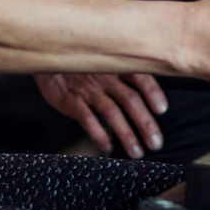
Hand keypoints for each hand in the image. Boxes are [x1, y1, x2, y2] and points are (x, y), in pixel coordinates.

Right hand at [34, 72, 168, 158]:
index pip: (140, 77)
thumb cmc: (82, 64)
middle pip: (130, 100)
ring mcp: (88, 89)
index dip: (153, 93)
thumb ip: (124, 75)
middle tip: (156, 143)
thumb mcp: (104, 61)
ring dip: (126, 134)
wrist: (47, 57)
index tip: (162, 110)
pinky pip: (87, 119)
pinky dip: (99, 134)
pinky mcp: (71, 100)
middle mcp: (105, 77)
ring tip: (137, 152)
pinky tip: (108, 147)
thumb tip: (149, 96)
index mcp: (116, 66)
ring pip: (112, 112)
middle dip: (145, 123)